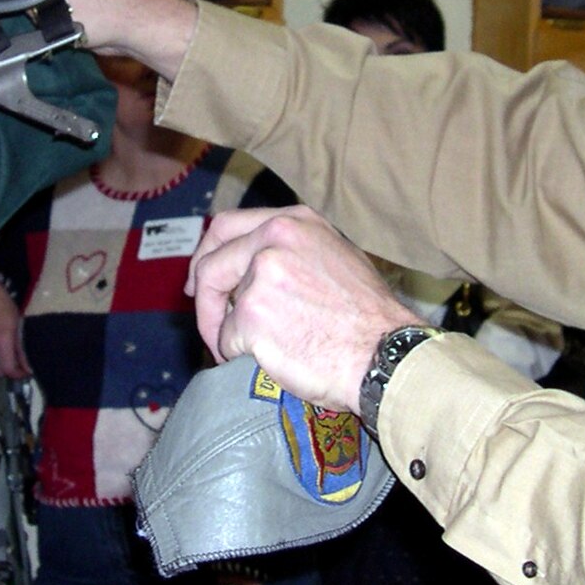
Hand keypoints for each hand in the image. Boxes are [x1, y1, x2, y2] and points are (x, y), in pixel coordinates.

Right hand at [0, 280, 29, 378]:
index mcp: (3, 338)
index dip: (18, 374)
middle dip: (8, 371)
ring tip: (2, 363)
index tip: (23, 372)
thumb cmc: (5, 307)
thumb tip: (28, 367)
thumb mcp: (18, 325)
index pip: (8, 368)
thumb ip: (21, 348)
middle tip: (15, 366)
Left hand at [188, 206, 416, 410]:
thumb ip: (293, 250)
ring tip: (255, 352)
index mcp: (295, 222)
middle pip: (211, 266)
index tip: (202, 279)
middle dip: (205, 300)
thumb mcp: (335, 257)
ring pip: (221, 308)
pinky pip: (226, 340)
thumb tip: (254, 264)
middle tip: (211, 324)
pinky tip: (268, 362)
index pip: (227, 226)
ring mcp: (260, 276)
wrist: (383, 354)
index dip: (207, 254)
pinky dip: (238, 357)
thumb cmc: (368, 318)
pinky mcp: (251, 315)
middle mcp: (274, 239)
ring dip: (228, 334)